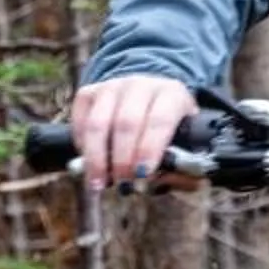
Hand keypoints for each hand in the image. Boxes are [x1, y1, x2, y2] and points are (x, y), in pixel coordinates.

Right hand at [69, 74, 198, 188]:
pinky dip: (82, 145)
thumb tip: (169, 183)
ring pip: (98, 123)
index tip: (142, 175)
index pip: (160, 119)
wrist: (148, 95)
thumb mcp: (187, 140)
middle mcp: (141, 85)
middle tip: (123, 183)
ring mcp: (113, 86)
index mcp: (172, 94)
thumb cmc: (169, 127)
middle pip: (126, 122)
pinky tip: (90, 162)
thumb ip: (184, 166)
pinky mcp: (90, 92)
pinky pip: (81, 120)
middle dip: (122, 159)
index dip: (149, 149)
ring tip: (99, 183)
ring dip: (97, 158)